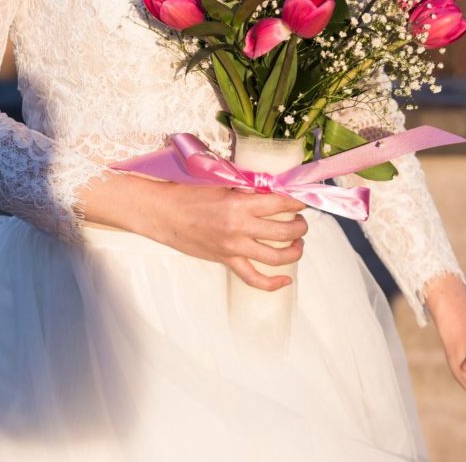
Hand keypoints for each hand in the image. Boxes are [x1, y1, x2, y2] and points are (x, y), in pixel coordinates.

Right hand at [151, 183, 307, 289]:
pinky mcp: (226, 261)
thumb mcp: (220, 183)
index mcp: (239, 204)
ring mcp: (233, 248)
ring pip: (276, 257)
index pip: (280, 202)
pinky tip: (286, 279)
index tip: (304, 200)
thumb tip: (271, 189)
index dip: (298, 201)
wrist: (162, 213)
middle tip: (301, 221)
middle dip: (300, 226)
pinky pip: (253, 278)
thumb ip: (246, 187)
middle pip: (285, 231)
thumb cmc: (187, 194)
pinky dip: (273, 283)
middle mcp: (239, 227)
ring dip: (295, 251)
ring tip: (298, 243)